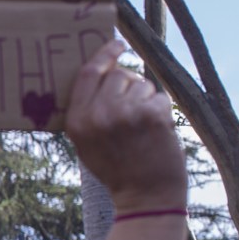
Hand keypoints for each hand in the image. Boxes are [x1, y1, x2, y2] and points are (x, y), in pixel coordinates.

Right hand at [64, 39, 185, 214]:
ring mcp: (126, 114)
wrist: (145, 195)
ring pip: (141, 85)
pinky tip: (156, 131)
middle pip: (118, 76)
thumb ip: (86, 112)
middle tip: (132, 108)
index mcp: (78, 120)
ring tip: (142, 126)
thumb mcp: (86, 143)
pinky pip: (159, 97)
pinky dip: (161, 110)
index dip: (104, 55)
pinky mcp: (152, 116)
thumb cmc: (116, 169)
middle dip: (128, 85)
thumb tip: (101, 73)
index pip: (88, 74)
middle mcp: (99, 114)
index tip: (117, 44)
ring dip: (146, 99)